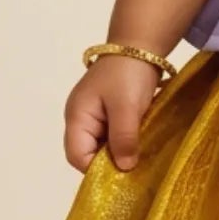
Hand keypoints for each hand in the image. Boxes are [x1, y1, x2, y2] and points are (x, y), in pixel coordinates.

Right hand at [64, 54, 163, 172]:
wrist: (141, 45)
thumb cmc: (128, 74)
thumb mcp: (127, 108)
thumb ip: (123, 138)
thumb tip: (124, 168)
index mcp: (77, 118)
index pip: (77, 156)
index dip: (96, 170)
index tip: (122, 174)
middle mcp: (81, 120)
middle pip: (88, 154)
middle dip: (110, 163)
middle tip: (135, 168)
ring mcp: (95, 116)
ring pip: (103, 147)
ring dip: (120, 153)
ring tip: (140, 158)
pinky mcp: (109, 113)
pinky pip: (113, 136)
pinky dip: (125, 142)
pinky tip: (141, 146)